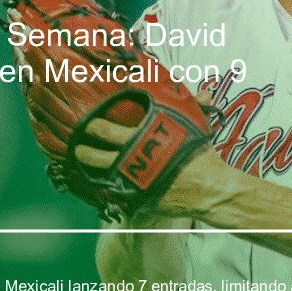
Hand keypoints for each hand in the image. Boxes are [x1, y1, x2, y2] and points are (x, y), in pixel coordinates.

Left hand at [72, 90, 232, 218]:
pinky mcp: (136, 198)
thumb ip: (192, 107)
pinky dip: (101, 184)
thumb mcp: (197, 126)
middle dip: (85, 144)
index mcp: (145, 138)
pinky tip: (95, 177)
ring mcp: (132, 181)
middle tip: (80, 137)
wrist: (211, 190)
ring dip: (87, 163)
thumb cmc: (202, 156)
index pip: (107, 130)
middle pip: (97, 152)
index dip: (94, 125)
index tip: (90, 120)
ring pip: (99, 173)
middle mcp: (134, 159)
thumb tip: (202, 91)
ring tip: (80, 155)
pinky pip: (111, 192)